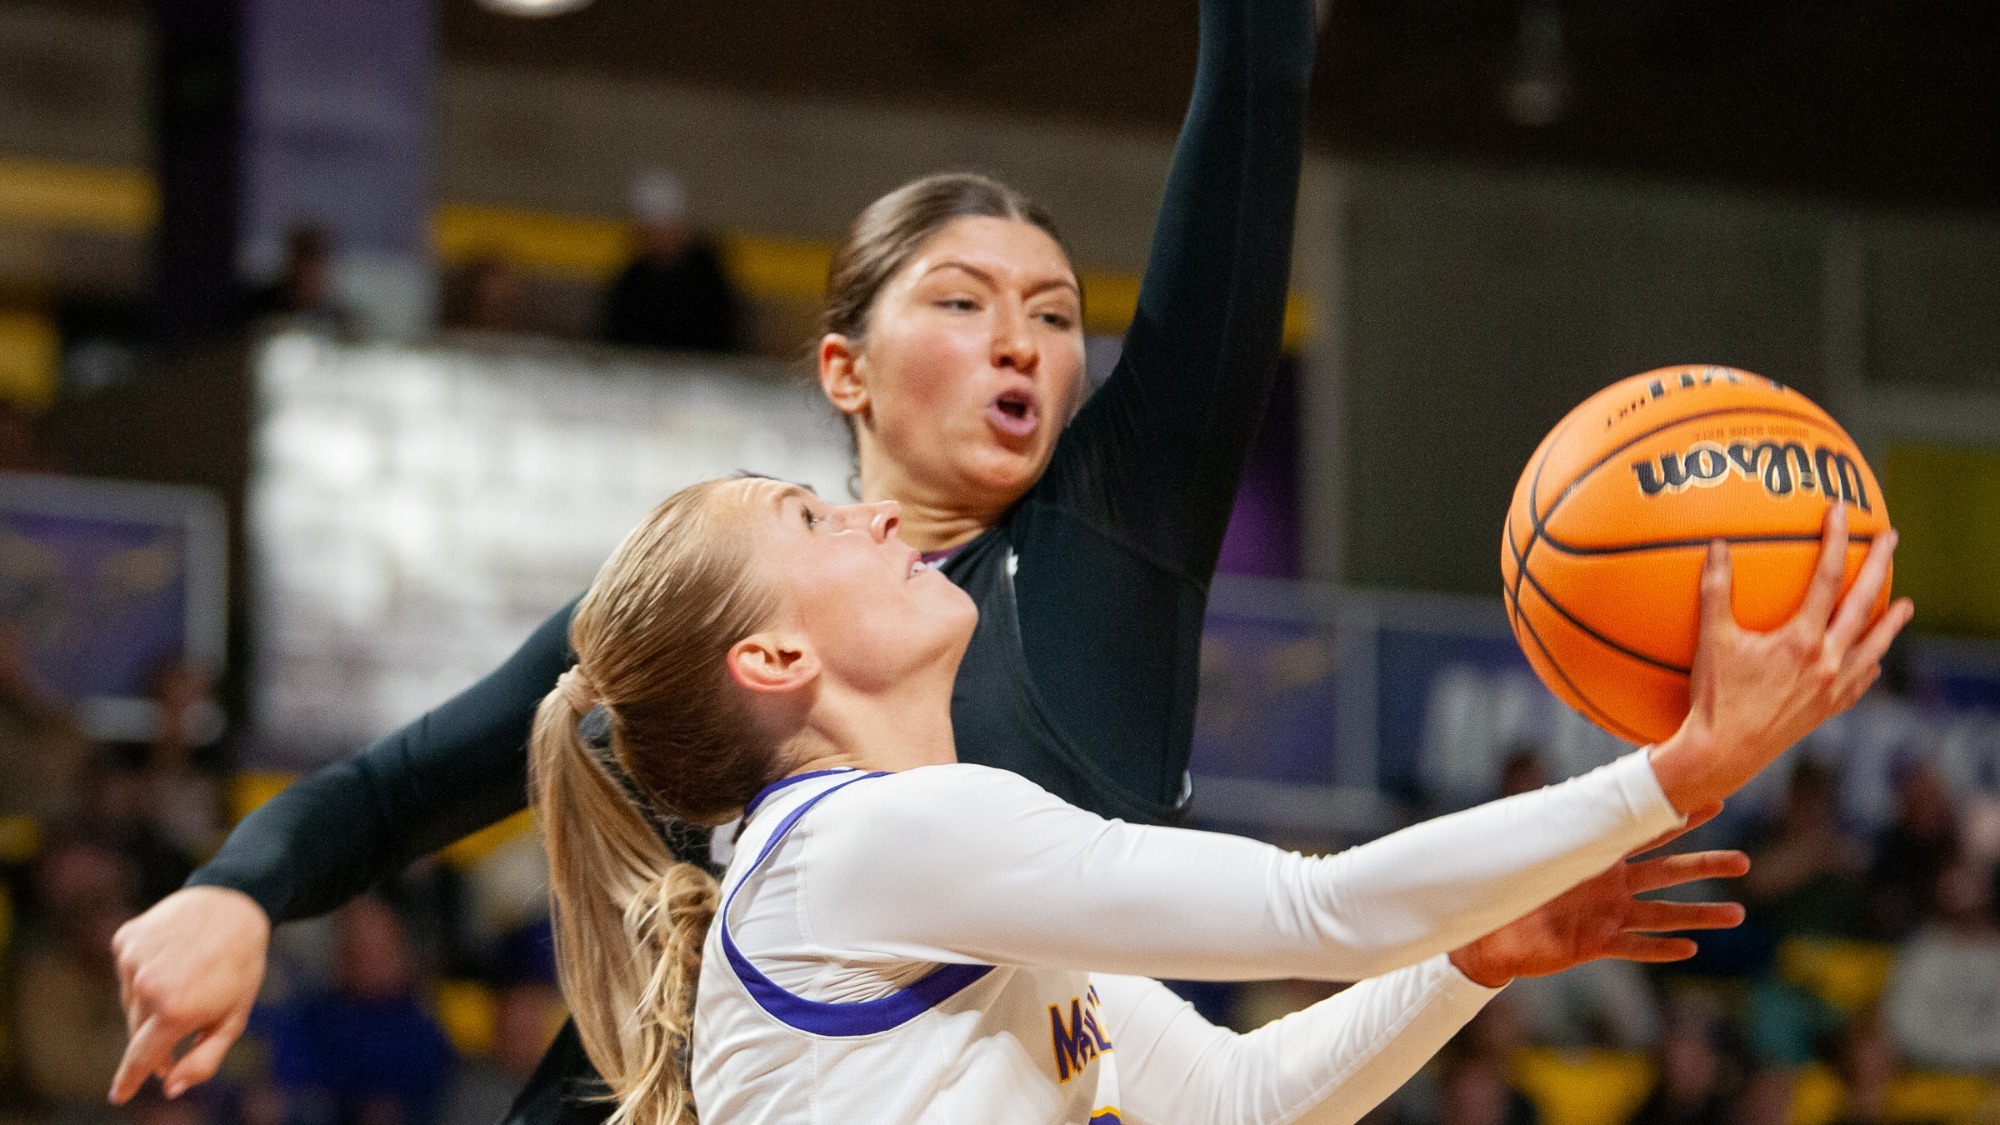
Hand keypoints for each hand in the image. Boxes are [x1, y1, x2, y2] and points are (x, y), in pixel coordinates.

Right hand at [109, 886, 269, 1102]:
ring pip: (130, 1001)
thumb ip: (204, 1059)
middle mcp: (147, 987)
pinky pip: (127, 971)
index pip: (142, 1057)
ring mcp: (132, 961)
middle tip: (183, 1020)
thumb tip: (169, 1087)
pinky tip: (171, 957)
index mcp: (176, 1010)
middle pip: (137, 1030)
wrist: (234, 903)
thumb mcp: (235, 1016)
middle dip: (156, 1034)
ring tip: (185, 978)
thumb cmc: (240, 965)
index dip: (130, 1079)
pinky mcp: (125, 940)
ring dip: (151, 1001)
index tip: (119, 1095)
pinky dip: (143, 972)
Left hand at [1449, 804, 1747, 987]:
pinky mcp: (1595, 944)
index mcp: (1595, 857)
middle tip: (1744, 862)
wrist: (1489, 932)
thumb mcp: (1527, 850)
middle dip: (1705, 867)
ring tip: (1736, 914)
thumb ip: (1548, 825)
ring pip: (1662, 914)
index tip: (1714, 801)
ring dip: (1698, 915)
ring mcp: (1606, 915)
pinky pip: (1634, 947)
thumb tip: (1557, 789)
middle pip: (1667, 873)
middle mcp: (1609, 885)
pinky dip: (1659, 948)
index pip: (1643, 833)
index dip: (1678, 818)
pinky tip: (1690, 950)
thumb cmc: (1506, 887)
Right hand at [1649, 503, 1913, 814]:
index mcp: (1802, 640)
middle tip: (1891, 538)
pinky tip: (1873, 658)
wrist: (1725, 754)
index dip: (1836, 540)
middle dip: (1880, 566)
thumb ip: (1715, 590)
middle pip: (1863, 604)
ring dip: (1891, 622)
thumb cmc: (1714, 697)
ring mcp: (1833, 687)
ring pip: (1875, 646)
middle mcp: (1828, 661)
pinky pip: (1862, 681)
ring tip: (1903, 604)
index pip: (1827, 577)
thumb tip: (1717, 545)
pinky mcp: (1828, 709)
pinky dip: (1871, 663)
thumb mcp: (1710, 640)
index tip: (1841, 513)